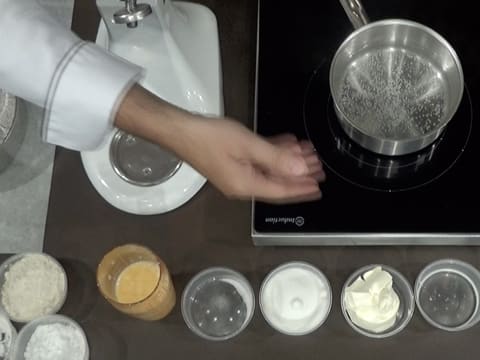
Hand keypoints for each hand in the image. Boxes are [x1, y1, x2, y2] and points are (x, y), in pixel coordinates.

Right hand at [114, 84, 324, 202]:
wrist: (179, 131)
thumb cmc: (209, 137)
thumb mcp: (247, 145)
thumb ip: (275, 158)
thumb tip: (299, 170)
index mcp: (246, 185)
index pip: (281, 191)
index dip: (301, 189)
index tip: (319, 187)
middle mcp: (242, 185)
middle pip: (277, 182)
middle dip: (298, 175)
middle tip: (317, 167)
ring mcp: (236, 175)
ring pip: (269, 171)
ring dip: (287, 162)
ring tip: (305, 154)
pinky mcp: (232, 164)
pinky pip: (258, 163)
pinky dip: (272, 155)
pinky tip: (284, 145)